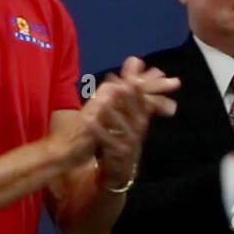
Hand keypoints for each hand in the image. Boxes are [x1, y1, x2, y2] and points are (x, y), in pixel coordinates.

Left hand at [83, 57, 180, 185]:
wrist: (118, 172)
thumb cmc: (121, 139)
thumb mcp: (125, 116)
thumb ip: (128, 90)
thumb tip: (134, 60)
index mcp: (139, 120)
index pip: (142, 99)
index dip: (138, 83)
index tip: (134, 67)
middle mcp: (138, 130)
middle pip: (137, 111)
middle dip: (133, 95)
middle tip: (126, 81)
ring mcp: (130, 143)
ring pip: (125, 126)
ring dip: (115, 112)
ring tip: (106, 99)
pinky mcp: (119, 155)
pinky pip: (109, 142)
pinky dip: (100, 131)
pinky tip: (90, 121)